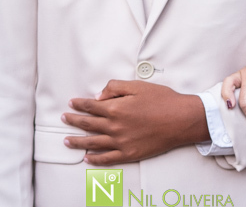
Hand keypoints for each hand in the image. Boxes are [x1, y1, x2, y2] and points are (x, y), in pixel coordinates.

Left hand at [62, 79, 209, 164]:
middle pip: (88, 124)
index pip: (90, 106)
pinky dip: (95, 160)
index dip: (79, 104)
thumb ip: (114, 88)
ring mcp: (121, 142)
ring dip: (78, 142)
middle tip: (64, 119)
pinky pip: (107, 159)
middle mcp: (114, 127)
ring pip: (93, 143)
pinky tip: (87, 158)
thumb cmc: (161, 100)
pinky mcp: (130, 154)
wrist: (181, 120)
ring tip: (67, 140)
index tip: (71, 103)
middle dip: (74, 121)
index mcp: (115, 108)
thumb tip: (98, 96)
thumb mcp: (137, 86)